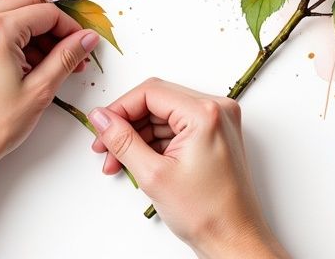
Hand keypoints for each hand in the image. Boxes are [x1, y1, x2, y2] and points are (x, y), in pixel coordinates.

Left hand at [0, 0, 98, 258]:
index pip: (46, 13)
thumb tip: (87, 38)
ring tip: (43, 63)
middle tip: (66, 53)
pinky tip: (16, 64)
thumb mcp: (39, 90)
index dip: (69, 28)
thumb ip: (66, 57)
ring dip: (28, 30)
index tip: (80, 44)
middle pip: (25, 4)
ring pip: (4, 12)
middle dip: (49, 27)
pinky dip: (4, 36)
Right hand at [89, 79, 288, 258]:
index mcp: (206, 112)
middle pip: (157, 101)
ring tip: (118, 161)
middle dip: (127, 124)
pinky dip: (155, 142)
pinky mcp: (215, 135)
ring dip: (139, 135)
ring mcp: (218, 122)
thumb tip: (101, 118)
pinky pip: (177, 128)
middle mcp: (217, 109)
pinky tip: (138, 161)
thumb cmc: (208, 213)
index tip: (100, 124)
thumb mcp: (153, 175)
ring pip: (164, 116)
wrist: (234, 240)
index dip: (119, 108)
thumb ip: (122, 140)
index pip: (151, 92)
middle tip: (105, 146)